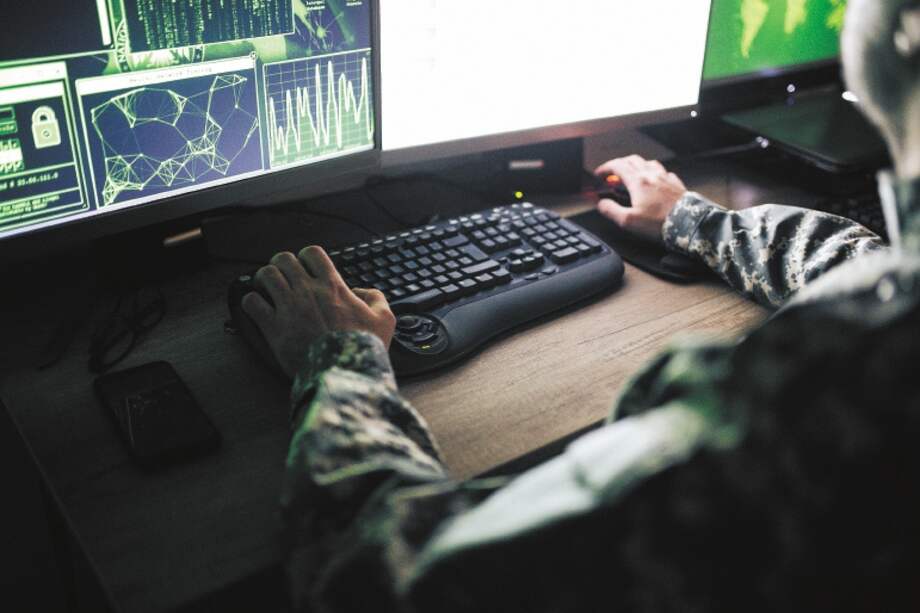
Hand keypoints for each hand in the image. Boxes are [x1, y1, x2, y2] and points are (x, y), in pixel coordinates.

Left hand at [241, 247, 396, 378]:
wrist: (345, 373)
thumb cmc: (364, 347)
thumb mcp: (384, 320)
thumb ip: (376, 298)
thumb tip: (362, 291)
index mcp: (332, 286)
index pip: (312, 253)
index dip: (305, 258)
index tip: (305, 269)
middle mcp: (308, 291)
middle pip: (283, 259)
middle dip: (280, 266)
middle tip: (282, 278)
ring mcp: (289, 307)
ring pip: (265, 275)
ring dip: (263, 280)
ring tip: (266, 290)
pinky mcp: (274, 327)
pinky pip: (252, 302)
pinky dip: (251, 302)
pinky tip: (258, 309)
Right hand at [594, 155, 687, 242]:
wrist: (688, 223)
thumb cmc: (660, 223)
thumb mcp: (628, 221)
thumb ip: (611, 210)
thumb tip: (601, 204)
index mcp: (638, 182)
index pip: (617, 166)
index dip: (605, 168)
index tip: (599, 174)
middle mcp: (651, 175)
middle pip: (632, 160)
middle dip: (619, 164)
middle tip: (612, 173)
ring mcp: (665, 178)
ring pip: (648, 163)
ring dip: (637, 165)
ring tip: (632, 174)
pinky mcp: (676, 184)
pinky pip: (664, 172)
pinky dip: (654, 173)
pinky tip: (655, 181)